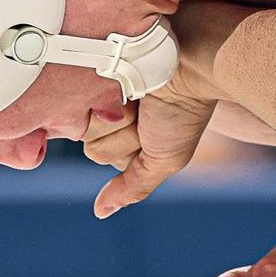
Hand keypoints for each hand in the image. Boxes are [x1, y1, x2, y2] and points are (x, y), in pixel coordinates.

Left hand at [87, 2, 254, 217]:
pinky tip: (128, 77)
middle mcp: (104, 109)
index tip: (149, 129)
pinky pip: (81, 89)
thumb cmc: (185, 113)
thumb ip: (134, 186)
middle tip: (146, 109)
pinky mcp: (92, 64)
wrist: (195, 64)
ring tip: (141, 92)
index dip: (124, 146)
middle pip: (86, 137)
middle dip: (122, 131)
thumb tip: (100, 212)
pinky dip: (106, 89)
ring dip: (117, 110)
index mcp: (119, 131)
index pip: (97, 153)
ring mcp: (95, 86)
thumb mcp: (165, 158)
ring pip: (83, 116)